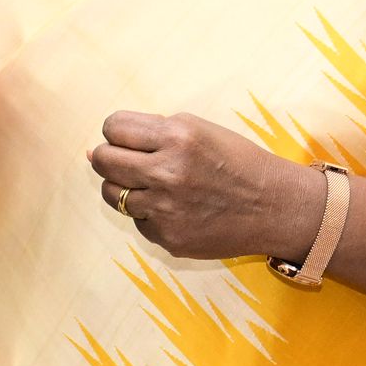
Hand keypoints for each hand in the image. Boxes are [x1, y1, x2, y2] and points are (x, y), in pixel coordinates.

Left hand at [87, 111, 321, 260]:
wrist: (276, 207)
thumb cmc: (237, 162)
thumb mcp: (199, 130)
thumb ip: (148, 132)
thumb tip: (90, 152)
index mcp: (177, 136)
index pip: (113, 127)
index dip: (117, 132)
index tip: (129, 140)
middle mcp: (167, 171)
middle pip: (103, 160)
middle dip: (109, 157)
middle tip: (131, 162)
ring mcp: (166, 208)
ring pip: (111, 193)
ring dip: (125, 187)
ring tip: (153, 185)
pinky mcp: (168, 237)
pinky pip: (137, 220)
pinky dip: (149, 213)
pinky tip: (175, 208)